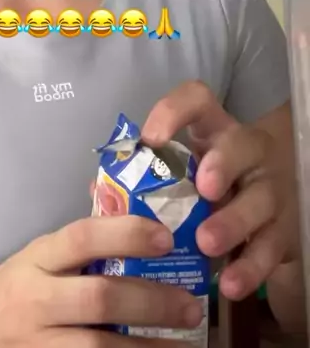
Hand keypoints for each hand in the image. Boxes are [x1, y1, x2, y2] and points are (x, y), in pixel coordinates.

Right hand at [0, 215, 202, 345]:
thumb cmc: (5, 293)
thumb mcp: (33, 260)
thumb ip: (76, 246)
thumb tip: (129, 207)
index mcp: (36, 259)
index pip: (82, 237)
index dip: (126, 234)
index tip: (167, 238)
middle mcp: (34, 299)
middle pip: (99, 297)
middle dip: (152, 301)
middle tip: (192, 304)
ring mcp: (35, 344)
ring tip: (188, 347)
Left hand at [141, 80, 286, 300]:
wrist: (264, 210)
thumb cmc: (204, 187)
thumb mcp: (179, 174)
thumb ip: (140, 180)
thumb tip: (99, 190)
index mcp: (212, 129)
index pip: (197, 100)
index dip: (174, 112)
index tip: (153, 139)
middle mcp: (246, 152)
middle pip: (242, 145)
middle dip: (223, 164)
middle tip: (203, 189)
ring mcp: (269, 189)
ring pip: (261, 198)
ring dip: (234, 220)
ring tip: (206, 243)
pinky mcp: (283, 230)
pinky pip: (272, 247)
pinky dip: (251, 267)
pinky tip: (229, 282)